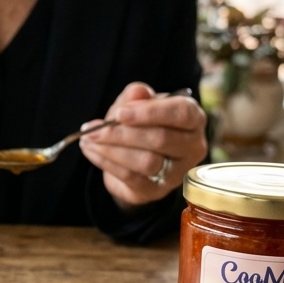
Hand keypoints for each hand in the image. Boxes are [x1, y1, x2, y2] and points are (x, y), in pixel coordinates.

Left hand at [78, 82, 206, 209]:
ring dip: (111, 150)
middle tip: (93, 129)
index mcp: (193, 118)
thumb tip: (138, 91)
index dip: (150, 112)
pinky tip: (91, 151)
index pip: (181, 113)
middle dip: (122, 134)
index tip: (119, 113)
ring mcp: (177, 172)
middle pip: (161, 139)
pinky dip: (106, 163)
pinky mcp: (157, 190)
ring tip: (89, 139)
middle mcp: (192, 146)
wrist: (131, 157)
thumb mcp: (135, 104)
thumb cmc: (139, 124)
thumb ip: (136, 96)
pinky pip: (131, 177)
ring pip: (147, 161)